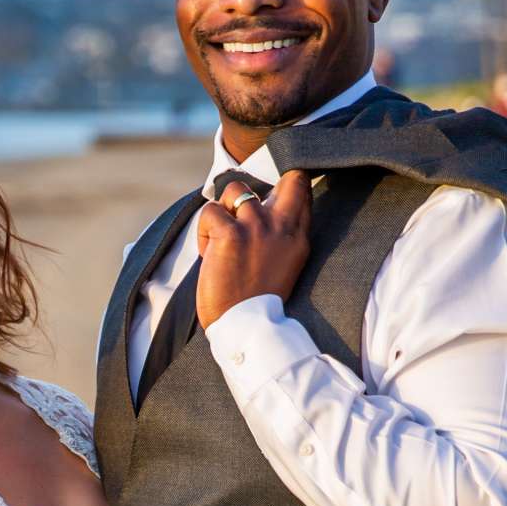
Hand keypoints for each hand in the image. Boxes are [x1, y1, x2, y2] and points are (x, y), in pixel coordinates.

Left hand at [195, 169, 313, 328]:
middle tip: (241, 209)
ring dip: (223, 210)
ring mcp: (256, 226)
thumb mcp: (286, 264)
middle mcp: (281, 226)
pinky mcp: (230, 234)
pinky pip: (210, 212)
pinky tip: (209, 255)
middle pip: (289, 178)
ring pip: (235, 189)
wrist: (245, 328)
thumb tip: (265, 206)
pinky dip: (204, 232)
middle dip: (265, 183)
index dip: (286, 184)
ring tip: (220, 238)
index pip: (302, 190)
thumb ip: (282, 235)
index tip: (269, 197)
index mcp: (298, 237)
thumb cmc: (258, 301)